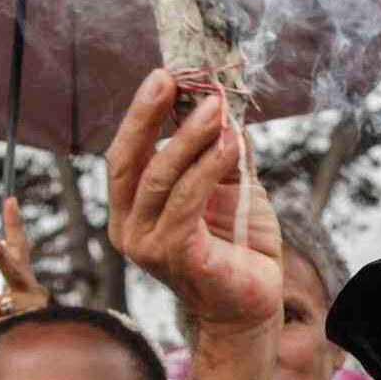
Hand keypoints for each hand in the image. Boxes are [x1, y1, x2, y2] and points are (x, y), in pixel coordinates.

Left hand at [0, 197, 51, 337]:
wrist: (31, 365)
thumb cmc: (8, 332)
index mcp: (23, 282)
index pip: (19, 250)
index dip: (13, 225)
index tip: (9, 200)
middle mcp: (32, 291)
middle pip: (13, 269)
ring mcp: (34, 309)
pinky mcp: (31, 327)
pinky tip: (6, 339)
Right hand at [106, 70, 281, 334]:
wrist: (254, 302)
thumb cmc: (241, 246)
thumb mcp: (232, 188)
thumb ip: (223, 154)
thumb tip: (226, 107)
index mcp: (133, 209)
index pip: (126, 154)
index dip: (140, 114)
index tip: (163, 76)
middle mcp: (129, 227)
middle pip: (129, 160)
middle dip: (148, 115)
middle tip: (173, 79)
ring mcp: (147, 244)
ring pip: (161, 177)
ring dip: (190, 137)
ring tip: (216, 109)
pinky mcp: (175, 255)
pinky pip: (188, 201)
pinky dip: (207, 168)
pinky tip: (230, 144)